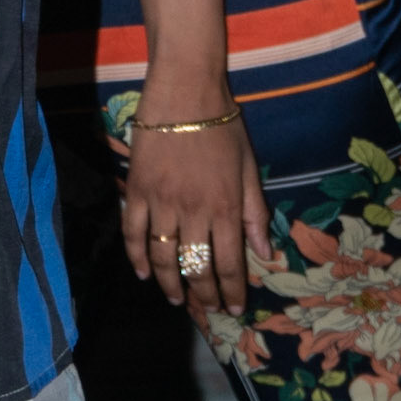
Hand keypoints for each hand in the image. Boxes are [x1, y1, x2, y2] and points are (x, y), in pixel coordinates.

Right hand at [121, 84, 269, 321]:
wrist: (185, 91)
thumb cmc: (222, 126)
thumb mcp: (249, 168)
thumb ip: (256, 213)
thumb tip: (266, 254)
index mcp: (227, 208)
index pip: (232, 265)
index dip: (232, 292)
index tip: (233, 309)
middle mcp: (195, 212)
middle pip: (198, 268)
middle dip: (204, 295)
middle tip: (206, 308)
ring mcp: (163, 201)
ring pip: (165, 257)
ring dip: (170, 284)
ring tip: (175, 299)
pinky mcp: (138, 189)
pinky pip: (134, 232)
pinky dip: (137, 256)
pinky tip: (144, 272)